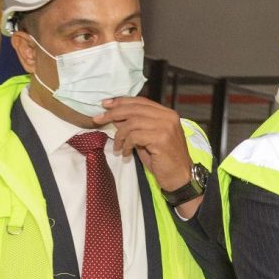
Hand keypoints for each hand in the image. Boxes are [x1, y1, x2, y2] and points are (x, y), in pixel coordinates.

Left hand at [92, 97, 198, 212]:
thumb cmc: (164, 159)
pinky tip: (125, 153)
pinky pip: (135, 136)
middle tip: (98, 119)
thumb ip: (135, 126)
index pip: (140, 101)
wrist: (180, 177)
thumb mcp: (147, 138)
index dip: (121, 101)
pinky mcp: (161, 139)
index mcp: (167, 114)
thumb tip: (115, 116)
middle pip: (134, 109)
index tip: (105, 105)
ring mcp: (166, 127)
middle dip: (113, 113)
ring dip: (119, 135)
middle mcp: (168, 117)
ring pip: (132, 123)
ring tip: (117, 146)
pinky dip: (126, 144)